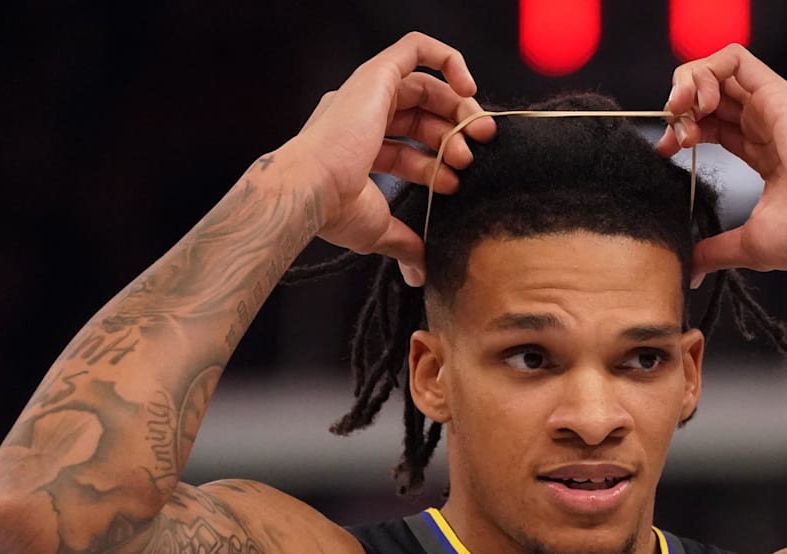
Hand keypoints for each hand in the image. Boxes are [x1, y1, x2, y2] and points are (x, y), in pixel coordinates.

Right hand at [271, 32, 496, 281]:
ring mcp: (367, 92)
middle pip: (420, 116)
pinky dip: (448, 61)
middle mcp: (360, 114)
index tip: (455, 182)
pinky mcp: (378, 74)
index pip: (406, 147)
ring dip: (458, 112)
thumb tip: (419, 272)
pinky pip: (417, 48)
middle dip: (453, 136)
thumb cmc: (332, 209)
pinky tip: (468, 89)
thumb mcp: (376, 228)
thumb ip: (403, 242)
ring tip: (475, 140)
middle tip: (474, 157)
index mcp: (355, 146)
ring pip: (426, 86)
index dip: (435, 163)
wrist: (311, 190)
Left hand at [655, 44, 786, 284]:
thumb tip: (690, 271)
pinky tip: (702, 104)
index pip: (711, 124)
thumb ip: (714, 251)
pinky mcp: (776, 95)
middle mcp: (765, 123)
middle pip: (711, 92)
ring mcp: (770, 106)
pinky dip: (708, 73)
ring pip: (718, 69)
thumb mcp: (748, 243)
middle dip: (679, 105)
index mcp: (760, 151)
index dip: (682, 130)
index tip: (665, 151)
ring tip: (682, 112)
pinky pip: (735, 59)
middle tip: (671, 133)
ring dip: (689, 84)